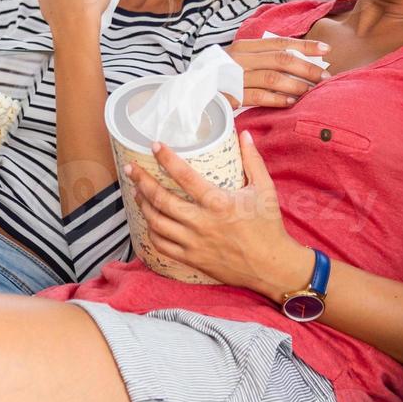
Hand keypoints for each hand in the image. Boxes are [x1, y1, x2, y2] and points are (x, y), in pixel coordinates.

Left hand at [127, 131, 313, 299]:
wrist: (271, 267)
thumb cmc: (269, 226)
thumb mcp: (265, 189)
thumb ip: (253, 160)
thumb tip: (245, 134)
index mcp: (219, 203)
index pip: (185, 176)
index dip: (167, 159)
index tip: (154, 146)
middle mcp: (202, 223)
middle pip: (162, 200)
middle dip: (142, 182)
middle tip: (131, 169)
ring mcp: (194, 243)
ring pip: (157, 223)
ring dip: (143, 205)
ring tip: (137, 191)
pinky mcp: (192, 259)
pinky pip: (162, 245)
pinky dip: (151, 232)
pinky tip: (149, 221)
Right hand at [224, 37, 330, 108]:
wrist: (191, 92)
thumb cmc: (222, 77)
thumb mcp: (241, 60)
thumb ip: (264, 58)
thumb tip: (298, 60)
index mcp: (245, 46)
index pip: (280, 42)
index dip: (304, 45)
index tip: (326, 49)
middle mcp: (240, 58)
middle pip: (281, 59)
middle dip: (307, 67)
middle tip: (325, 76)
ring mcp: (234, 76)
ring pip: (272, 77)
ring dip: (296, 84)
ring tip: (312, 91)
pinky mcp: (230, 95)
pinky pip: (259, 96)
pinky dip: (277, 99)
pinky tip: (291, 102)